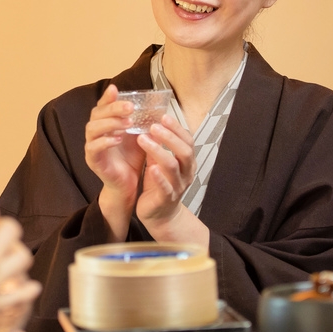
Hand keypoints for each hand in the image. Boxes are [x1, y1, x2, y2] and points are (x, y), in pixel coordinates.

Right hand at [84, 85, 145, 237]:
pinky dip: (105, 142)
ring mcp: (91, 146)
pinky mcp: (92, 160)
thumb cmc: (133, 158)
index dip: (107, 97)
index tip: (116, 89)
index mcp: (106, 124)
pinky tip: (118, 139)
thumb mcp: (140, 135)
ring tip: (127, 123)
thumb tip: (155, 103)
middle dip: (113, 108)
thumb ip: (141, 120)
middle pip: (96, 114)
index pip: (102, 106)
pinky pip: (93, 148)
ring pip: (92, 128)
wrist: (129, 184)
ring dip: (110, 123)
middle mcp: (95, 133)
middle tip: (130, 107)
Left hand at [134, 114, 195, 229]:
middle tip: (154, 125)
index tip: (163, 116)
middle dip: (170, 137)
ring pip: (173, 167)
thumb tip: (152, 122)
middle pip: (185, 152)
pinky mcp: (166, 199)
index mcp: (187, 162)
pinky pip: (165, 187)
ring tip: (143, 139)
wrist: (160, 215)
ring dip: (159, 151)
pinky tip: (150, 168)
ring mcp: (178, 187)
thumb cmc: (160, 185)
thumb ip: (160, 146)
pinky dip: (159, 177)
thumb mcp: (161, 162)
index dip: (177, 128)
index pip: (188, 141)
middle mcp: (186, 173)